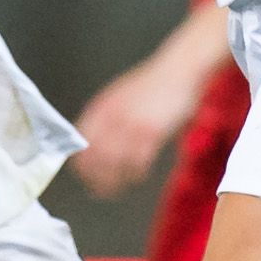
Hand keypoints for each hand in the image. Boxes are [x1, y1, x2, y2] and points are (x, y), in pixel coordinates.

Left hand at [72, 58, 209, 196]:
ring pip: (115, 162)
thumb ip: (106, 116)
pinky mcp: (151, 132)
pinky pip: (138, 161)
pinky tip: (138, 175)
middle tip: (99, 190)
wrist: (179, 71)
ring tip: (118, 188)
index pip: (82, 140)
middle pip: (96, 156)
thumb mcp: (121, 95)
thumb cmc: (153, 84)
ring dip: (115, 180)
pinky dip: (136, 172)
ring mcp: (132, 124)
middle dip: (95, 177)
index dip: (80, 160)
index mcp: (103, 106)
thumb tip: (93, 141)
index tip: (83, 174)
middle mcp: (113, 116)